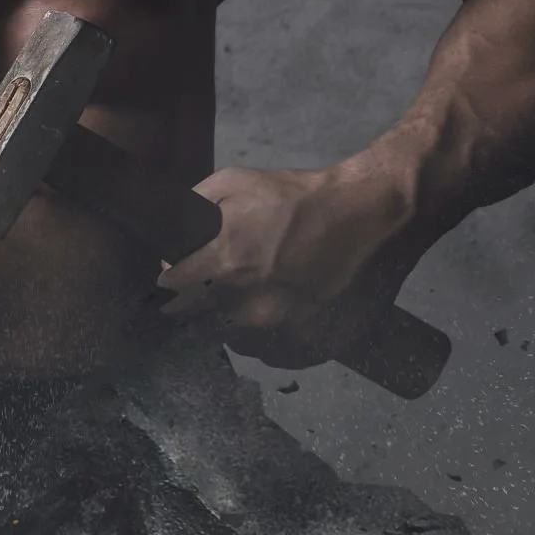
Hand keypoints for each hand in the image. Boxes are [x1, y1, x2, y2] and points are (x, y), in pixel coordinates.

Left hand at [153, 155, 424, 368]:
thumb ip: (195, 207)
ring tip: (246, 298)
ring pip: (231, 340)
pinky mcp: (307, 346)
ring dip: (229, 324)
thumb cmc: (296, 195)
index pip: (170, 290)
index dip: (169, 281)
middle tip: (208, 288)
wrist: (365, 217)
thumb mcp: (235, 181)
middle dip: (194, 304)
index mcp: (224, 262)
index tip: (174, 276)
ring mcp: (278, 330)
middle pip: (194, 321)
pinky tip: (274, 312)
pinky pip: (268, 353)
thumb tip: (169, 238)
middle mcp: (246, 304)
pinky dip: (264, 338)